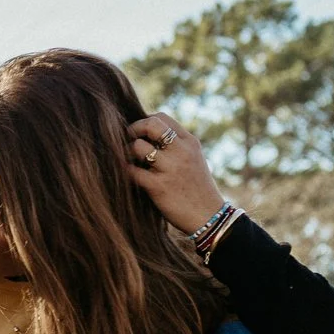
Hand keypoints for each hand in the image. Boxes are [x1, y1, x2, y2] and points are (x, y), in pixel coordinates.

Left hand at [124, 114, 228, 235]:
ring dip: (127, 153)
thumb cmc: (196, 188)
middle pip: (150, 125)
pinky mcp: (159, 187)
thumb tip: (149, 135)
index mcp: (189, 142)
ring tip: (130, 162)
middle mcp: (181, 151)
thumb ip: (176, 145)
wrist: (208, 216)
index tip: (138, 134)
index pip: (161, 117)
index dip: (144, 122)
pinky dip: (125, 171)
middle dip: (133, 130)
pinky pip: (132, 172)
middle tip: (128, 142)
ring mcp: (170, 168)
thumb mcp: (193, 159)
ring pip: (138, 147)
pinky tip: (127, 175)